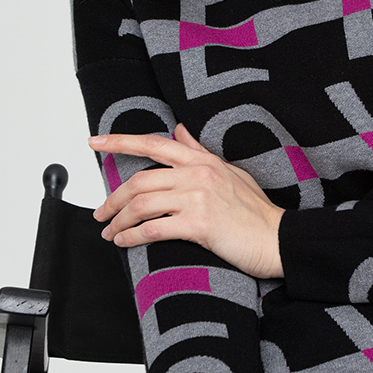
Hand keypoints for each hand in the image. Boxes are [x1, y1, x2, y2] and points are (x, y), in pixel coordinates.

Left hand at [90, 125, 284, 278]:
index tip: (95, 142)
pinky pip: (153, 228)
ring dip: (119, 220)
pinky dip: (132, 236)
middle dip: (113, 198)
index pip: (153, 143)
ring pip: (142, 204)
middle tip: (101, 212)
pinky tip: (124, 241)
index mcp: (202, 161)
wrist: (277, 239)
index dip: (119, 141)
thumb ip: (200, 152)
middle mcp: (197, 174)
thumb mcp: (230, 172)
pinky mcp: (198, 224)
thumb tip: (179, 131)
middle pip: (139, 180)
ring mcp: (198, 198)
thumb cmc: (256, 212)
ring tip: (110, 231)